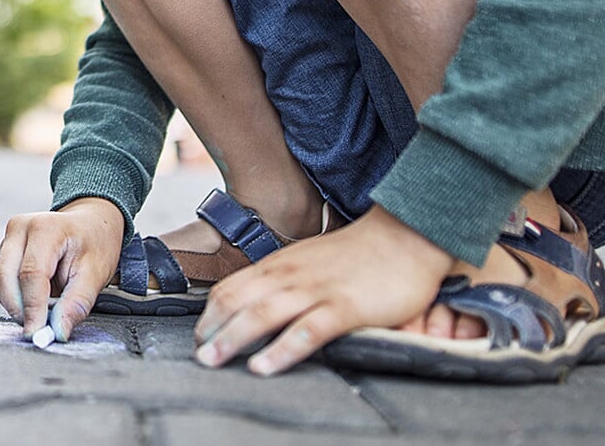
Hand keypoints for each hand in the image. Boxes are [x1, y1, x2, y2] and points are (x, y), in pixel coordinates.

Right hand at [0, 196, 123, 339]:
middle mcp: (21, 227)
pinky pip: (3, 278)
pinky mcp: (6, 246)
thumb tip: (57, 332)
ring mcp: (10, 235)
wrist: (91, 223)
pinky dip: (16, 296)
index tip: (37, 333)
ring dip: (16, 303)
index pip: (31, 274)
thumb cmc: (96, 244)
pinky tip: (36, 300)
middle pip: (5, 275)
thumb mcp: (95, 275)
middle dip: (18, 308)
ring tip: (43, 312)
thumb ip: (76, 305)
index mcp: (46, 228)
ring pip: (0, 279)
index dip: (32, 308)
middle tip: (37, 329)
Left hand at [195, 204, 455, 375]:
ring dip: (234, 339)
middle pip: (238, 301)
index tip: (200, 334)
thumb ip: (286, 279)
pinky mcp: (344, 308)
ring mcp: (316, 290)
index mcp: (280, 264)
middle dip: (212, 329)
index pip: (232, 287)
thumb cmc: (358, 255)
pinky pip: (306, 331)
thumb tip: (261, 304)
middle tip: (198, 356)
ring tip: (214, 361)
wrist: (406, 237)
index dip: (211, 312)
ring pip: (263, 315)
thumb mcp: (310, 260)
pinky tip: (264, 367)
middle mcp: (290, 275)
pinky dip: (282, 351)